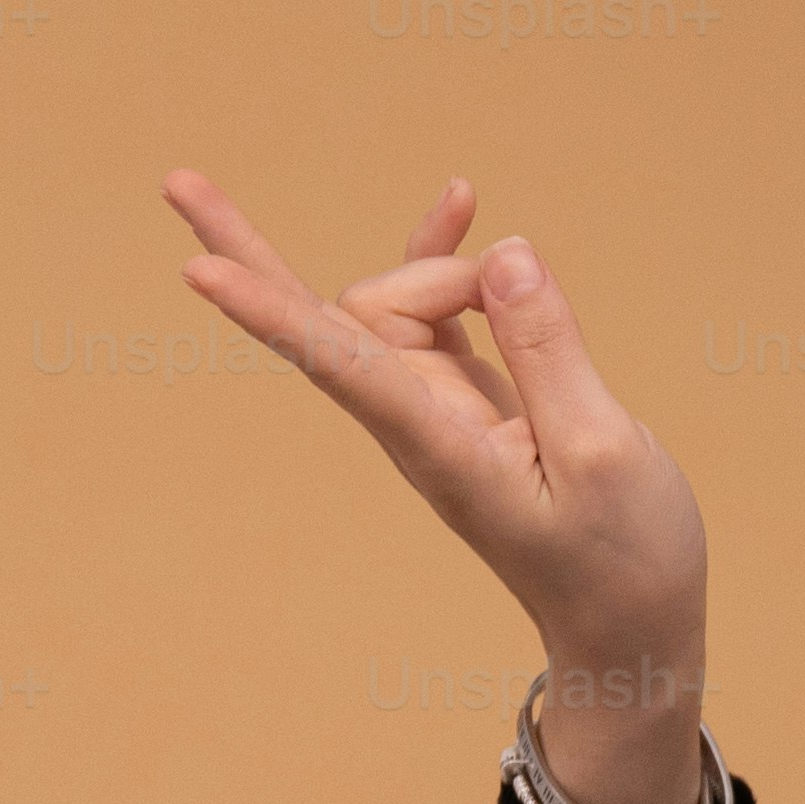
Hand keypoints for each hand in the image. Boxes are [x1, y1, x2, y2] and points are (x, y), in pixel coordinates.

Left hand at [166, 167, 709, 803]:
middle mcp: (417, 422)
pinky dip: (449, 255)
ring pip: (404, 298)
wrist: (629, 623)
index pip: (340, 364)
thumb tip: (503, 252)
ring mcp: (434, 407)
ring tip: (531, 290)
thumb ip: (551, 350)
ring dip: (451, 266)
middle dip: (255, 254)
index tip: (193, 273)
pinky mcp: (466, 394)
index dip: (272, 316)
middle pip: (335, 314)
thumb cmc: (624, 557)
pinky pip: (438, 307)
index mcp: (442, 446)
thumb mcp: (604, 453)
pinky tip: (462, 198)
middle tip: (175, 180)